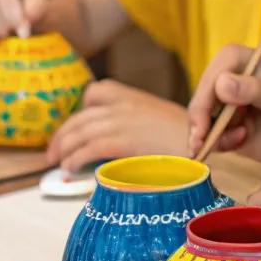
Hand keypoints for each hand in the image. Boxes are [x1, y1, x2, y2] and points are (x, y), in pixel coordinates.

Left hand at [48, 81, 188, 171]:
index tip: (77, 127)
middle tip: (53, 153)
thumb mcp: (162, 119)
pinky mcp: (122, 141)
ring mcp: (122, 121)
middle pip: (80, 116)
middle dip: (62, 135)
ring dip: (63, 149)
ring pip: (79, 132)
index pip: (96, 91)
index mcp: (134, 96)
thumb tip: (125, 140)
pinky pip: (88, 148)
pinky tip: (70, 169)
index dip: (82, 109)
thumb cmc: (191, 137)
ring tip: (58, 163)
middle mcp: (124, 105)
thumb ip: (140, 122)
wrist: (207, 143)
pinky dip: (74, 159)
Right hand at [188, 45, 260, 168]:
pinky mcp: (221, 126)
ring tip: (234, 142)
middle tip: (201, 143)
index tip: (203, 123)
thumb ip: (254, 89)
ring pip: (199, 119)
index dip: (204, 98)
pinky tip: (241, 141)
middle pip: (200, 97)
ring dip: (208, 135)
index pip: (213, 74)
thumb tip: (222, 84)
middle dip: (198, 122)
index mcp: (239, 60)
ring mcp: (222, 104)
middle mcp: (226, 79)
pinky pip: (207, 136)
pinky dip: (219, 142)